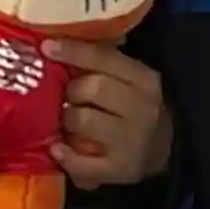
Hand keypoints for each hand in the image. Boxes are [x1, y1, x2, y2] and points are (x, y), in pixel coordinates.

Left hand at [46, 39, 172, 189]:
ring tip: (67, 121)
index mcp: (144, 80)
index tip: (46, 47)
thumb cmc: (134, 105)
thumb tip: (59, 39)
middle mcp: (144, 109)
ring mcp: (134, 142)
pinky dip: (65, 156)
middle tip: (67, 96)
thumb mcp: (128, 79)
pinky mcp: (123, 170)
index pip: (105, 58)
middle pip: (93, 88)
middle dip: (71, 90)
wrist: (162, 150)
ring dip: (67, 120)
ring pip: (83, 120)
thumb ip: (101, 60)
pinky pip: (82, 163)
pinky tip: (58, 149)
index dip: (73, 51)